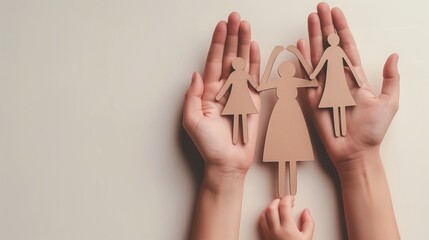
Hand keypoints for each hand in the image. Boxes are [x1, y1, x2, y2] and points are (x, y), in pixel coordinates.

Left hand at [183, 12, 259, 174]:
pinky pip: (255, 79)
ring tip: (246, 26)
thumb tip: (196, 73)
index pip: (214, 61)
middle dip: (232, 37)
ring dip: (244, 44)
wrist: (227, 162)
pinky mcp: (253, 101)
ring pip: (243, 63)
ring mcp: (240, 94)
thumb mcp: (192, 120)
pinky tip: (255, 48)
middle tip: (235, 17)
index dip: (218, 43)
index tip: (221, 25)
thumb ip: (193, 95)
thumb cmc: (208, 145)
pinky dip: (256, 63)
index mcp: (209, 92)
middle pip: (229, 57)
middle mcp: (225, 89)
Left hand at [259, 196, 313, 239]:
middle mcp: (275, 230)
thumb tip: (306, 212)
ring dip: (270, 207)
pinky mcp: (265, 238)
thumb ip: (308, 223)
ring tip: (277, 207)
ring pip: (264, 214)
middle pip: (271, 207)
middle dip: (278, 201)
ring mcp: (269, 234)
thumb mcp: (308, 238)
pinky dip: (265, 216)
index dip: (288, 198)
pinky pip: (261, 223)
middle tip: (285, 201)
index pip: (284, 206)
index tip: (291, 198)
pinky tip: (270, 216)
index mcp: (287, 228)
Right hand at [298, 3, 398, 170]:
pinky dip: (303, 60)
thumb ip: (390, 79)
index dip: (342, 29)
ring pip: (317, 57)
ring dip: (313, 37)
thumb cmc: (372, 131)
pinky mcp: (312, 98)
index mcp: (355, 78)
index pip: (347, 47)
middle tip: (319, 8)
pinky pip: (307, 76)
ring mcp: (324, 87)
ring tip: (310, 19)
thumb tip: (393, 56)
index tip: (336, 12)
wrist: (355, 151)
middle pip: (330, 47)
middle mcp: (338, 79)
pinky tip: (300, 45)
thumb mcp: (389, 103)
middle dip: (324, 26)